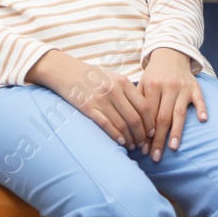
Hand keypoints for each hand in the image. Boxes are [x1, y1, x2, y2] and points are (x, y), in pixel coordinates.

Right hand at [27, 50, 149, 148]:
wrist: (66, 71)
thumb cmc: (92, 76)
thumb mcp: (113, 78)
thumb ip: (127, 91)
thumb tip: (143, 113)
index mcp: (123, 82)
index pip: (144, 106)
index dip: (150, 122)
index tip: (151, 132)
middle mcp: (113, 90)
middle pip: (135, 118)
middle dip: (141, 134)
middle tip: (142, 143)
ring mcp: (100, 99)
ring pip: (122, 124)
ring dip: (129, 138)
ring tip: (132, 145)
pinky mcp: (88, 107)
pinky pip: (106, 125)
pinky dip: (115, 135)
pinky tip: (121, 142)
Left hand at [137, 49, 207, 161]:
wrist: (170, 54)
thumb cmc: (154, 75)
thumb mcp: (142, 83)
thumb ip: (138, 103)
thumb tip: (132, 130)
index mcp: (152, 86)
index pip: (148, 115)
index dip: (146, 133)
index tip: (143, 149)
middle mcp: (168, 87)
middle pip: (163, 117)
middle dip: (159, 139)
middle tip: (156, 156)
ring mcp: (183, 87)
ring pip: (179, 112)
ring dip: (176, 131)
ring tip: (173, 148)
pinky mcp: (195, 87)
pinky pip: (200, 99)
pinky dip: (201, 108)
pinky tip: (202, 120)